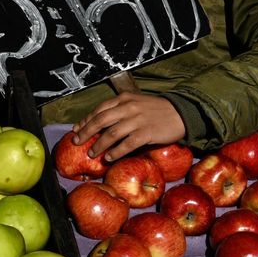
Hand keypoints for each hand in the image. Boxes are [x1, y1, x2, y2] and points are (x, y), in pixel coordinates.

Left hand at [71, 93, 186, 161]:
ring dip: (99, 145)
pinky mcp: (147, 133)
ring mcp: (138, 120)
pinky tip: (109, 158)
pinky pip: (127, 144)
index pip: (100, 109)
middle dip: (86, 132)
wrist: (181, 113)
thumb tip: (100, 124)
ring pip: (111, 133)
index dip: (86, 120)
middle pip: (101, 120)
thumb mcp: (137, 103)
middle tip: (77, 142)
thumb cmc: (157, 110)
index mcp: (125, 98)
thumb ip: (121, 110)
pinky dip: (116, 152)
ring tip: (92, 153)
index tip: (76, 129)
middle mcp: (129, 107)